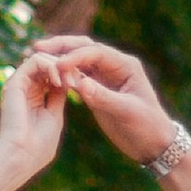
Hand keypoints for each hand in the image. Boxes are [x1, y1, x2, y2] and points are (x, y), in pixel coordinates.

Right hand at [0, 50, 67, 184]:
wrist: (22, 156)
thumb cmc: (39, 145)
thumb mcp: (55, 116)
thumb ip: (58, 97)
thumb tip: (67, 81)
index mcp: (34, 97)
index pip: (53, 75)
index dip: (69, 74)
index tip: (84, 86)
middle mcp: (25, 88)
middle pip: (49, 64)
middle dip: (68, 68)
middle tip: (79, 81)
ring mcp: (20, 83)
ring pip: (44, 58)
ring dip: (62, 66)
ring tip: (71, 82)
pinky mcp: (16, 81)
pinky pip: (36, 60)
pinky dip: (52, 65)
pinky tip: (60, 81)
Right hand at [35, 34, 173, 164]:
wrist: (154, 144)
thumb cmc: (146, 126)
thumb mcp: (126, 112)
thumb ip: (103, 97)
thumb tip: (79, 83)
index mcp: (125, 65)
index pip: (96, 52)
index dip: (75, 56)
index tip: (57, 65)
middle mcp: (114, 66)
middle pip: (84, 48)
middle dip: (61, 46)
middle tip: (38, 46)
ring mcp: (105, 76)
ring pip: (78, 60)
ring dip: (58, 57)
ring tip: (36, 56)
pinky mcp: (97, 89)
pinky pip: (77, 75)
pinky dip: (62, 73)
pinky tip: (46, 75)